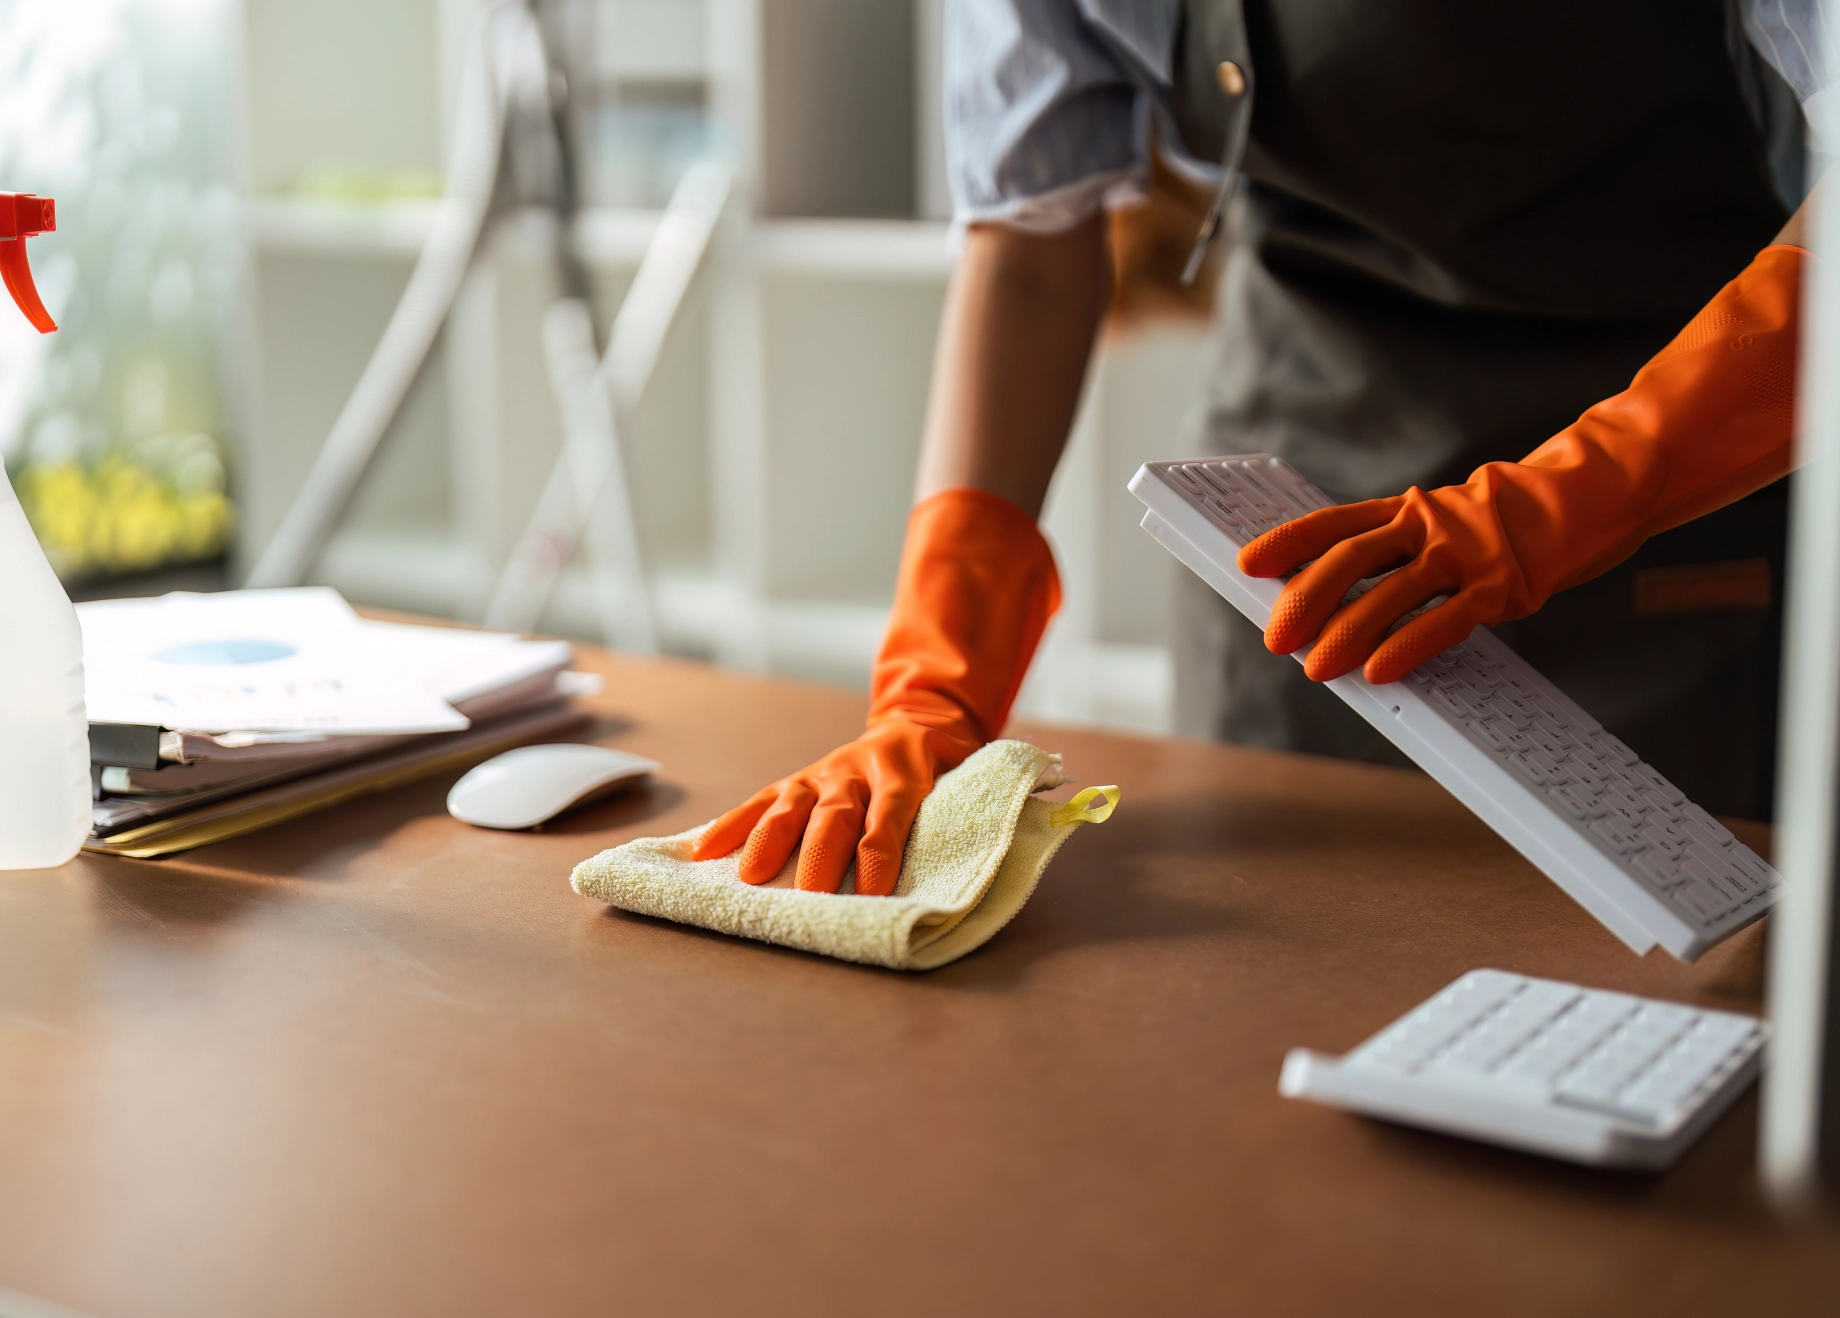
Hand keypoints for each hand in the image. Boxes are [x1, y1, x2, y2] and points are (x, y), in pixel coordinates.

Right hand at [692, 717, 967, 894]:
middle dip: (820, 857)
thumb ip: (943, 829)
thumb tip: (939, 890)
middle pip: (836, 814)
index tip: (871, 896)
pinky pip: (760, 803)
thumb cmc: (935, 775)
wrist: (914, 725)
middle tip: (810, 896)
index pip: (889, 817)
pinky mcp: (795, 782)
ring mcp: (821, 774)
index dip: (879, 858)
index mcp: (904, 776)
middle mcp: (857, 771)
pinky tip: (703, 849)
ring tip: (750, 877)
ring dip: (770, 842)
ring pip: (792, 805)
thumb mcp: (953, 793)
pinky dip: (732, 826)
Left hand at [1239, 244, 1805, 684]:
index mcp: (1406, 511)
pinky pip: (1444, 620)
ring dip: (1346, 633)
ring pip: (1389, 594)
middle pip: (1348, 560)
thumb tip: (1338, 602)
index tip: (1247, 565)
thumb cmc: (1510, 519)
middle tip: (1274, 637)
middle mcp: (1426, 525)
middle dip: (1305, 601)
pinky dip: (1407, 646)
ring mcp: (1463, 552)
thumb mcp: (1445, 525)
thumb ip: (1400, 555)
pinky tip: (1379, 670)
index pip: (1334, 524)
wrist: (1593, 490)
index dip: (1288, 543)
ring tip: (1316, 667)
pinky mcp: (1500, 583)